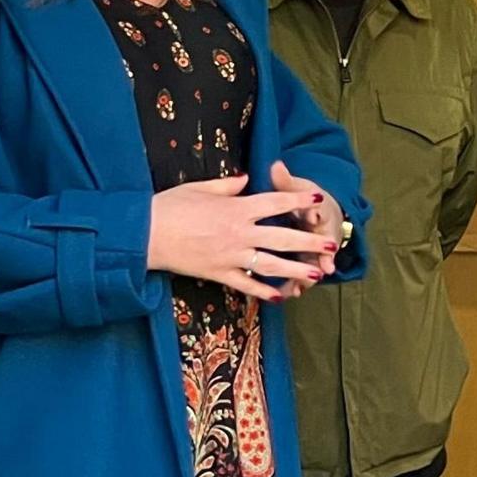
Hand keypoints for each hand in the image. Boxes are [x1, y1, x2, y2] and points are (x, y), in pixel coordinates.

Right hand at [147, 173, 339, 303]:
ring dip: (296, 270)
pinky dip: (263, 291)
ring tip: (317, 275)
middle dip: (309, 241)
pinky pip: (246, 284)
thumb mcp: (199, 188)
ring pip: (270, 265)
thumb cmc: (169, 206)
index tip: (317, 197)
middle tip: (331, 244)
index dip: (297, 199)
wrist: (145, 234)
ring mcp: (230, 256)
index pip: (275, 202)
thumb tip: (246, 180)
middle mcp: (239, 233)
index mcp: (236, 208)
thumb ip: (227, 186)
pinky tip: (280, 297)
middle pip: (282, 237)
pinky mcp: (218, 274)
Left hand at [268, 161, 348, 298]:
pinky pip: (304, 274)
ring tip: (302, 286)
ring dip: (309, 273)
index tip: (314, 217)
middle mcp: (320, 230)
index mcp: (316, 209)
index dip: (317, 213)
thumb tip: (275, 165)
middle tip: (325, 262)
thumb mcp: (296, 186)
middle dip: (323, 252)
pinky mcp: (309, 261)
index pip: (318, 209)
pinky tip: (290, 293)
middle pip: (323, 241)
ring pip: (314, 262)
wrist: (320, 210)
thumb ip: (285, 180)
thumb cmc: (306, 198)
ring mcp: (316, 248)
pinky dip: (297, 283)